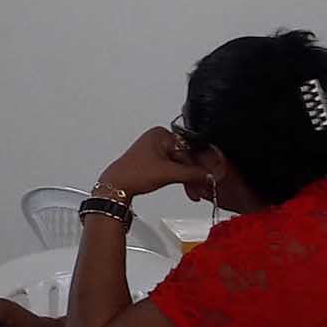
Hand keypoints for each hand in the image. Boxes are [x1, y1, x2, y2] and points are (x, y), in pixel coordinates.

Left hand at [98, 126, 213, 199]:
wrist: (116, 187)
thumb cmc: (133, 174)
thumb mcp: (169, 173)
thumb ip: (192, 174)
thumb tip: (209, 175)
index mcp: (161, 134)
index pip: (190, 149)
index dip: (201, 165)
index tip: (210, 176)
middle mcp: (158, 139)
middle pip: (186, 157)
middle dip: (195, 175)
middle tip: (203, 188)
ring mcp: (155, 150)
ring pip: (181, 164)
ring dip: (189, 180)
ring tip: (195, 192)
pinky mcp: (153, 161)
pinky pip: (173, 168)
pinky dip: (181, 179)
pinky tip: (188, 189)